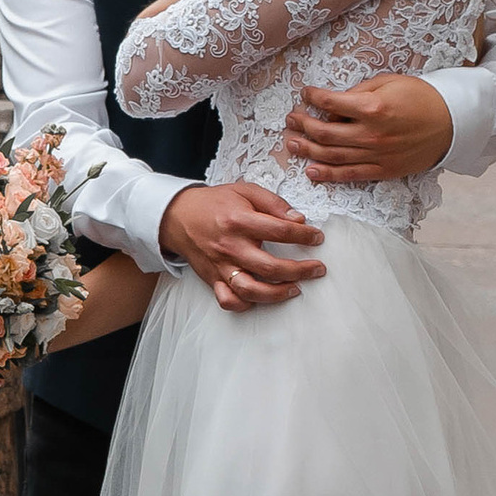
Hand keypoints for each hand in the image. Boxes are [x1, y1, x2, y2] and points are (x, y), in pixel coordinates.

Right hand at [160, 179, 325, 310]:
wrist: (178, 216)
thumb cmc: (215, 203)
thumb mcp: (245, 191)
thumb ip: (274, 203)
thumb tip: (298, 220)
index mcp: (239, 221)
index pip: (280, 231)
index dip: (304, 235)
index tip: (317, 237)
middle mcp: (230, 246)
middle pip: (270, 267)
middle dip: (300, 271)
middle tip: (317, 269)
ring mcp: (221, 266)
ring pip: (251, 290)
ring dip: (277, 294)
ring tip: (296, 288)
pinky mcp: (212, 279)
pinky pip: (229, 300)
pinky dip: (246, 304)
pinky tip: (261, 298)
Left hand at [283, 74, 454, 185]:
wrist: (451, 122)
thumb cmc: (421, 97)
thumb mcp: (389, 82)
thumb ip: (359, 91)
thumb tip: (334, 103)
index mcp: (372, 108)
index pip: (330, 103)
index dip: (312, 97)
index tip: (305, 93)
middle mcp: (371, 134)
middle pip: (324, 133)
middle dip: (302, 125)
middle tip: (291, 119)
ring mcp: (376, 155)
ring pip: (332, 156)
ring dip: (307, 151)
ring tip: (291, 145)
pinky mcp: (383, 170)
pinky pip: (350, 175)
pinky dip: (328, 175)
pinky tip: (311, 172)